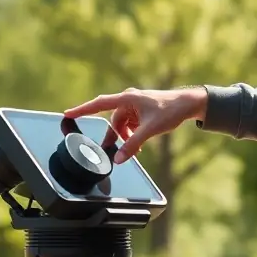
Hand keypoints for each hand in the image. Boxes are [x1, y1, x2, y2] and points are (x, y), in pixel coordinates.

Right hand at [64, 86, 207, 163]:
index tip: (67, 114)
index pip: (99, 104)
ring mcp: (134, 105)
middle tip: (111, 151)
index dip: (82, 109)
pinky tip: (140, 143)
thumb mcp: (150, 130)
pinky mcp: (141, 110)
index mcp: (126, 98)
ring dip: (125, 137)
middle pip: (113, 121)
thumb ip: (133, 144)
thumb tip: (120, 158)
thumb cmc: (170, 110)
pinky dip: (132, 134)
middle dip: (114, 137)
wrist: (188, 104)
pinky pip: (130, 125)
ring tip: (135, 148)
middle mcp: (128, 99)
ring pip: (121, 125)